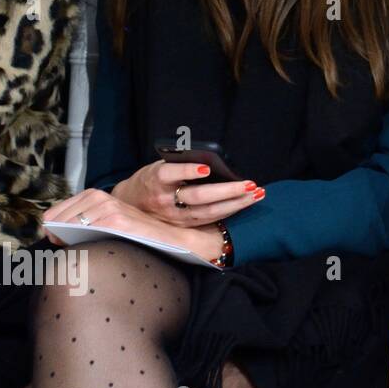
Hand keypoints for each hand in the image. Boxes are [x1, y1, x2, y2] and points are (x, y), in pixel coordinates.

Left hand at [43, 188, 190, 249]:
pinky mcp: (115, 220)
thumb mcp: (105, 221)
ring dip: (67, 240)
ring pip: (67, 226)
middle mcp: (99, 197)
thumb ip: (80, 222)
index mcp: (93, 194)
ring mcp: (107, 207)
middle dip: (56, 235)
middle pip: (56, 220)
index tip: (60, 240)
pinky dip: (80, 241)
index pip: (53, 212)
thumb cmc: (135, 233)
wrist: (167, 237)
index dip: (51, 229)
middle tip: (69, 246)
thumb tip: (52, 234)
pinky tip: (89, 246)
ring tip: (80, 246)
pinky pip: (84, 231)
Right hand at [111, 160, 261, 226]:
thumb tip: (210, 160)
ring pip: (208, 211)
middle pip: (197, 196)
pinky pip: (209, 219)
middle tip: (249, 183)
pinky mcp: (182, 226)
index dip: (188, 171)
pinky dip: (230, 210)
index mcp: (156, 179)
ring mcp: (174, 216)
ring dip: (236, 203)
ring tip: (256, 193)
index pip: (170, 173)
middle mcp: (164, 199)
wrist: (132, 205)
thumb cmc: (152, 179)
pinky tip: (246, 202)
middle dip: (226, 190)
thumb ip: (179, 164)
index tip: (206, 168)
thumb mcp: (159, 166)